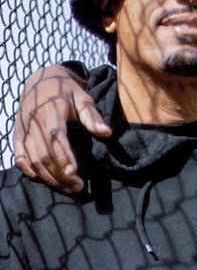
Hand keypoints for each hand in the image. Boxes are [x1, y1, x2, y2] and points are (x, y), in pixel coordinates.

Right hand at [13, 66, 110, 192]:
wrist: (40, 80)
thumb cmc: (66, 92)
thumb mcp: (82, 98)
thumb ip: (92, 116)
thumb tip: (106, 133)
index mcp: (50, 111)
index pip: (55, 137)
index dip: (63, 156)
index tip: (74, 173)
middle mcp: (33, 122)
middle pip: (44, 154)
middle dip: (60, 174)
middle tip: (78, 188)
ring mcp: (24, 130)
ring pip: (33, 160)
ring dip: (49, 178)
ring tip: (67, 189)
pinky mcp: (18, 136)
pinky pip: (21, 158)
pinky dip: (31, 172)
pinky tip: (46, 180)